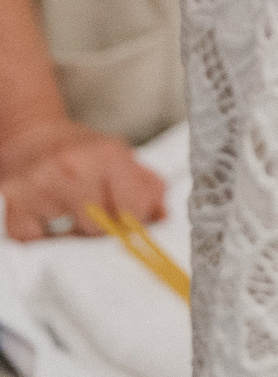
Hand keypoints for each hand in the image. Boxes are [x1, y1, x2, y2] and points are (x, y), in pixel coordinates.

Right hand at [0, 120, 166, 240]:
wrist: (32, 135)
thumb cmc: (82, 152)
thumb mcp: (122, 157)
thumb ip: (148, 187)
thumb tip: (162, 218)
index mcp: (108, 156)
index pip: (132, 208)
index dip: (134, 222)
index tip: (130, 222)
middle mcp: (73, 168)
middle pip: (100, 227)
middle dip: (103, 229)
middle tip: (96, 215)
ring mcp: (40, 187)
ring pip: (69, 237)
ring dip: (73, 233)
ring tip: (71, 214)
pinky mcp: (13, 205)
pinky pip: (35, 241)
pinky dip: (43, 238)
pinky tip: (48, 218)